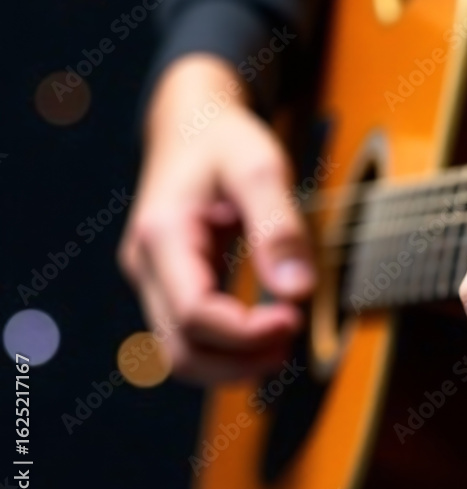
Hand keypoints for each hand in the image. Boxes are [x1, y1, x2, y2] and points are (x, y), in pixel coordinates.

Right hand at [118, 54, 314, 383]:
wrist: (191, 125)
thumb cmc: (225, 140)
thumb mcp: (261, 166)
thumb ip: (280, 228)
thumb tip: (298, 293)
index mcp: (163, 235)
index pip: (195, 315)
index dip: (247, 333)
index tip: (296, 318)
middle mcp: (146, 266)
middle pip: (181, 352)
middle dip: (242, 360)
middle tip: (295, 332)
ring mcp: (152, 281)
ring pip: (182, 356)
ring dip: (235, 364)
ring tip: (286, 338)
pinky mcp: (167, 288)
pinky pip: (191, 340)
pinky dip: (229, 350)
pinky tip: (269, 332)